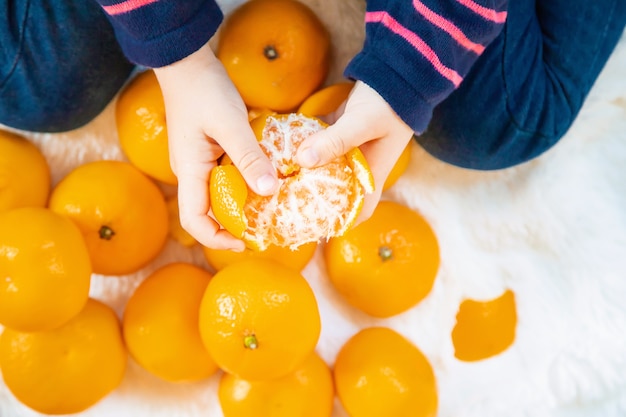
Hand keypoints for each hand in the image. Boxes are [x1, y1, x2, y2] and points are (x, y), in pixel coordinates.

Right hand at [154, 42, 277, 250]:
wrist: (188, 62)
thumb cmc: (204, 91)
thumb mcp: (230, 124)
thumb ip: (249, 157)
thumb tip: (269, 191)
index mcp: (189, 171)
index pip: (194, 220)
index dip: (216, 238)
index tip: (244, 242)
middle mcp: (191, 172)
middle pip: (208, 212)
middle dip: (233, 225)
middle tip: (264, 227)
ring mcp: (199, 161)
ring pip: (219, 194)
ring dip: (241, 203)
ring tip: (268, 205)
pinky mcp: (208, 150)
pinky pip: (225, 176)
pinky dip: (243, 182)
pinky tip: (262, 177)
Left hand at [296, 81, 413, 223]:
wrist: (395, 74)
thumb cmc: (386, 104)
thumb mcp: (362, 123)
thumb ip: (334, 141)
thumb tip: (302, 160)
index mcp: (372, 175)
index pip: (359, 212)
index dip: (340, 224)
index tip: (313, 229)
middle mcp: (361, 169)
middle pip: (337, 195)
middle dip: (315, 202)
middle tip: (285, 205)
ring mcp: (350, 152)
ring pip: (326, 173)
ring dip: (307, 177)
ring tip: (281, 183)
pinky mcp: (340, 137)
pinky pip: (321, 151)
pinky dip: (307, 154)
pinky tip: (285, 154)